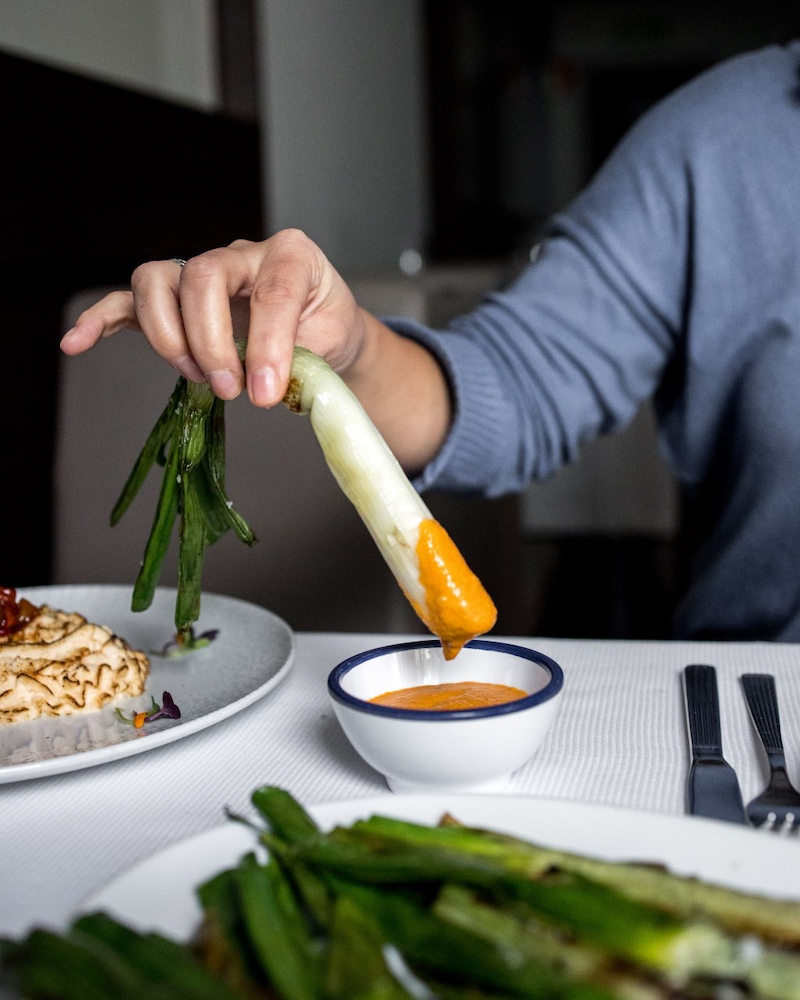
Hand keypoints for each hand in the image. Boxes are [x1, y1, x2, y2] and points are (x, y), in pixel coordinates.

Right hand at [60, 230, 368, 406]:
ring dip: (169, 336)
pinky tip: (77, 342)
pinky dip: (102, 319)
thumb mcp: (333, 345)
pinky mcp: (175, 297)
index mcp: (292, 256)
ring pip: (159, 280)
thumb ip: (301, 361)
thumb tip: (262, 388)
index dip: (266, 345)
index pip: (272, 290)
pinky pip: (128, 300)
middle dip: (211, 342)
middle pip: (202, 277)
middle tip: (231, 390)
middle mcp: (242, 253)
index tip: (266, 393)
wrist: (323, 329)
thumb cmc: (326, 331)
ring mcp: (202, 271)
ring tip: (198, 377)